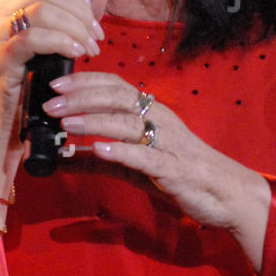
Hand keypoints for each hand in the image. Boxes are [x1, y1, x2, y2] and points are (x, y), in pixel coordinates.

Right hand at [0, 0, 110, 135]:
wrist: (6, 121)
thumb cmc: (32, 81)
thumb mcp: (58, 41)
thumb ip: (77, 14)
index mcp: (7, 2)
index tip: (90, 11)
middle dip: (79, 9)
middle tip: (95, 35)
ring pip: (42, 9)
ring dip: (75, 27)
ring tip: (89, 48)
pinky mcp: (0, 57)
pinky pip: (34, 38)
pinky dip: (61, 42)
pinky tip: (75, 53)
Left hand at [41, 70, 272, 270]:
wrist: (225, 194)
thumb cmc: (178, 173)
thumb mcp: (131, 165)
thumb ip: (96, 161)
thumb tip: (58, 159)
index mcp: (150, 112)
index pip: (114, 85)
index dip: (84, 81)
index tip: (54, 85)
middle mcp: (159, 119)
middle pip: (118, 98)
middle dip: (81, 98)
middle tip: (50, 105)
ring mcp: (168, 142)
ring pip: (129, 123)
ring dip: (95, 121)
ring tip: (66, 123)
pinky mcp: (174, 169)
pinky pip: (146, 156)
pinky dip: (121, 150)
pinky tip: (99, 149)